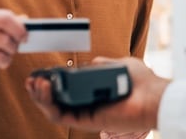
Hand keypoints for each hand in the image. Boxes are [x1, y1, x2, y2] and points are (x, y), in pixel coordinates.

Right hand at [25, 56, 169, 132]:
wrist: (154, 95)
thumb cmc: (142, 81)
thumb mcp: (118, 64)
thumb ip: (101, 64)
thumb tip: (87, 63)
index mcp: (94, 92)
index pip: (66, 90)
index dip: (51, 83)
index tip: (40, 74)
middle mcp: (88, 104)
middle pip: (55, 101)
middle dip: (39, 91)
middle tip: (31, 80)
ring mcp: (86, 113)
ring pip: (54, 109)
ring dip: (40, 96)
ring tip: (36, 83)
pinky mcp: (87, 122)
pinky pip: (61, 116)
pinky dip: (49, 104)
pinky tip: (45, 89)